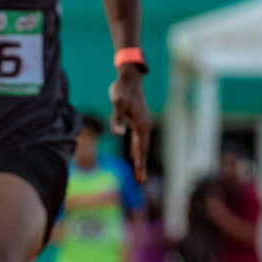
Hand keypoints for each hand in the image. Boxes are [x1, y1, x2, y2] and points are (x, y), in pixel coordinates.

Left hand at [109, 66, 152, 182]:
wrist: (129, 79)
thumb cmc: (122, 91)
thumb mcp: (116, 104)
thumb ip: (116, 119)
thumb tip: (118, 134)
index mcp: (141, 125)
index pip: (141, 149)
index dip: (140, 164)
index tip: (140, 178)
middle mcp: (145, 126)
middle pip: (143, 150)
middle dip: (141, 165)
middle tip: (141, 181)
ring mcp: (143, 123)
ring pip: (141, 145)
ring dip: (140, 159)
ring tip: (139, 173)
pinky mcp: (139, 120)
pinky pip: (139, 139)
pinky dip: (137, 149)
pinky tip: (134, 155)